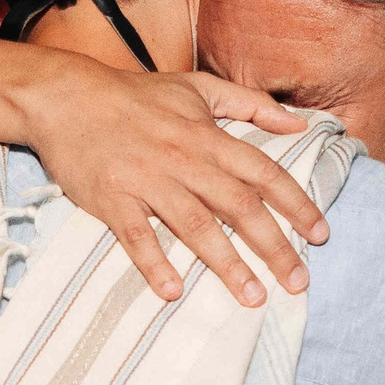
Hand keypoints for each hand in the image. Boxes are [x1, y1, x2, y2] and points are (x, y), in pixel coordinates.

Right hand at [20, 61, 327, 305]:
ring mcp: (146, 180)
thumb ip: (251, 105)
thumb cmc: (136, 97)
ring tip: (253, 297)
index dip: (296, 204)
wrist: (65, 98)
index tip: (320, 235)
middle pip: (239, 207)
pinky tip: (173, 291)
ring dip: (227, 264)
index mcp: (207, 135)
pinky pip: (136, 236)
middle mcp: (183, 159)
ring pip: (195, 226)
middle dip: (274, 246)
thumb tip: (298, 126)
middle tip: (298, 282)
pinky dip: (154, 263)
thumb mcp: (197, 88)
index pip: (263, 173)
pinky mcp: (111, 198)